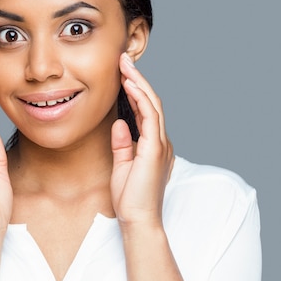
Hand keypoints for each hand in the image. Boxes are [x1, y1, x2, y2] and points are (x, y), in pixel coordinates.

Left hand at [110, 53, 173, 227]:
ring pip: (153, 104)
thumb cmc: (130, 199)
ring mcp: (160, 144)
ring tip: (125, 65)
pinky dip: (140, 98)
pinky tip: (130, 84)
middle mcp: (160, 141)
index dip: (135, 91)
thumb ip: (122, 145)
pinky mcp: (156, 149)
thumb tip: (119, 123)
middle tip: (124, 60)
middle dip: (138, 79)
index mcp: (153, 145)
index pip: (145, 111)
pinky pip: (149, 117)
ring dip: (139, 82)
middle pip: (151, 102)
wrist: (138, 220)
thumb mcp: (122, 166)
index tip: (123, 74)